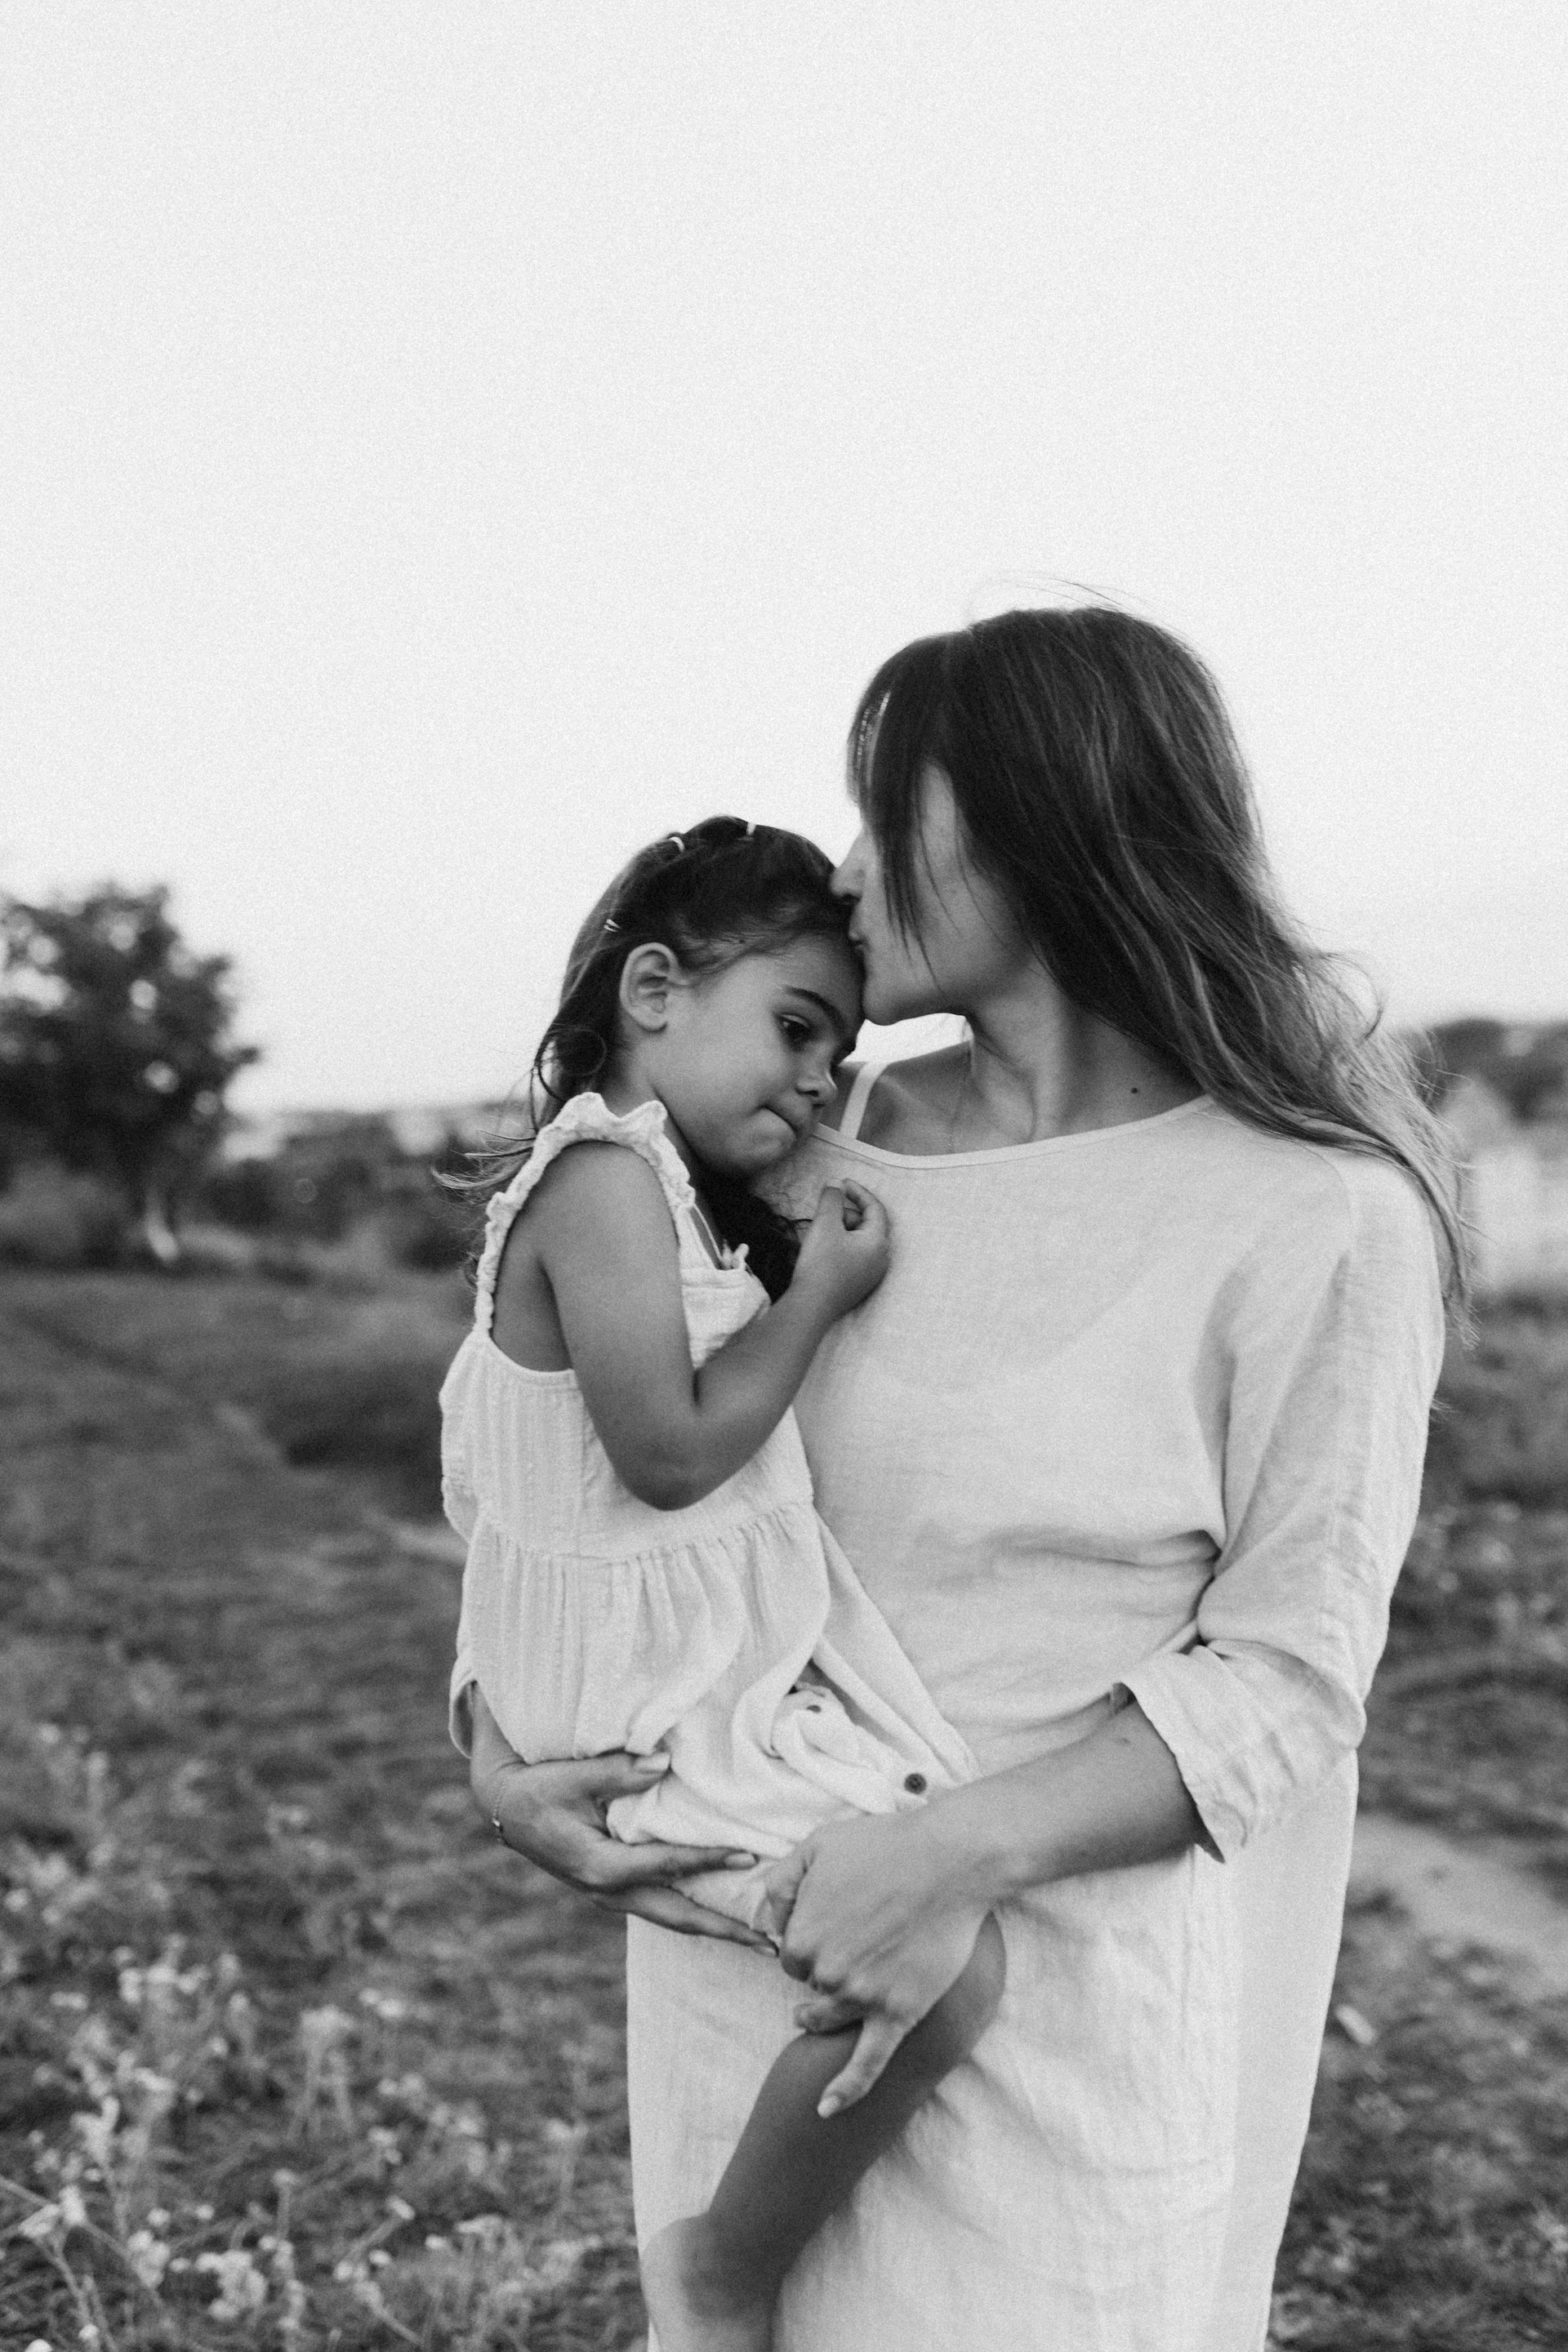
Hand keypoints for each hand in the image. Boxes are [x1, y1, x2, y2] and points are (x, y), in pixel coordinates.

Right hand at [476, 1733, 773, 1951]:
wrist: (507, 1808)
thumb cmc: (539, 1788)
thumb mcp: (572, 1776)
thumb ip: (618, 1771)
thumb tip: (664, 1763)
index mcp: (599, 1866)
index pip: (665, 1866)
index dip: (707, 1860)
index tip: (747, 1856)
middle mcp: (607, 1891)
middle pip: (676, 1915)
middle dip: (723, 1928)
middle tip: (768, 1940)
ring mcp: (610, 1896)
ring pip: (670, 1917)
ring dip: (712, 1927)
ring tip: (755, 1938)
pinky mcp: (613, 1890)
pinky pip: (659, 1906)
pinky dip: (692, 1912)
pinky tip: (719, 1913)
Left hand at [759, 1807, 988, 2112]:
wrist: (950, 1861)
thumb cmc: (885, 1845)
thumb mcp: (817, 1845)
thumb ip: (781, 1882)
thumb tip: (763, 1921)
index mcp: (802, 1935)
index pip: (789, 1957)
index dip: (807, 1942)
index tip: (828, 1928)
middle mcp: (827, 1973)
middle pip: (810, 1987)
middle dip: (822, 1970)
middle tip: (847, 1947)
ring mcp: (863, 1998)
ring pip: (829, 2019)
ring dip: (820, 2018)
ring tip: (811, 2016)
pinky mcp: (899, 2014)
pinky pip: (867, 2064)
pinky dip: (847, 2090)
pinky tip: (826, 2112)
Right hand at [792, 1181, 889, 1319]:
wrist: (811, 1306)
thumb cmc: (821, 1264)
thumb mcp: (825, 1224)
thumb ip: (831, 1199)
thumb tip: (835, 1185)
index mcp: (878, 1243)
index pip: (875, 1208)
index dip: (858, 1192)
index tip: (842, 1183)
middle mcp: (881, 1259)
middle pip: (867, 1225)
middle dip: (846, 1213)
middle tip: (824, 1211)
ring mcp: (871, 1275)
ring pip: (860, 1241)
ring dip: (842, 1230)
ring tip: (820, 1232)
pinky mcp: (859, 1285)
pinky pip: (855, 1257)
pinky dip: (842, 1245)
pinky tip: (823, 1249)